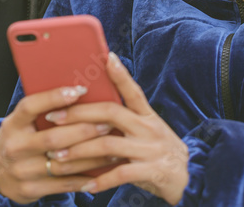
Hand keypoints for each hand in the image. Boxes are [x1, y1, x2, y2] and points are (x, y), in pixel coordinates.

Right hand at [0, 85, 119, 202]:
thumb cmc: (18, 139)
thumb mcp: (21, 122)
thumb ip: (42, 111)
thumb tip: (79, 92)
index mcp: (12, 124)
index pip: (31, 106)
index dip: (54, 97)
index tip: (80, 90)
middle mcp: (15, 147)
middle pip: (54, 137)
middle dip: (84, 130)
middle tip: (108, 123)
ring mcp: (22, 170)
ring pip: (64, 163)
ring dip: (92, 156)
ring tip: (113, 148)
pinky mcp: (30, 189)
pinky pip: (64, 184)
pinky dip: (85, 178)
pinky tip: (103, 172)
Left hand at [44, 53, 189, 204]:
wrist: (190, 179)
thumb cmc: (157, 152)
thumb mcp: (146, 130)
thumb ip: (124, 121)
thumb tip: (90, 114)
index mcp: (147, 115)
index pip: (133, 90)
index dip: (121, 74)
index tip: (107, 57)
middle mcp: (149, 128)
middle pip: (110, 113)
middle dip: (78, 114)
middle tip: (53, 117)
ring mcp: (151, 149)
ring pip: (108, 144)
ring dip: (80, 150)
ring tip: (57, 157)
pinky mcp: (152, 171)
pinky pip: (121, 174)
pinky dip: (101, 180)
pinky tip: (85, 186)